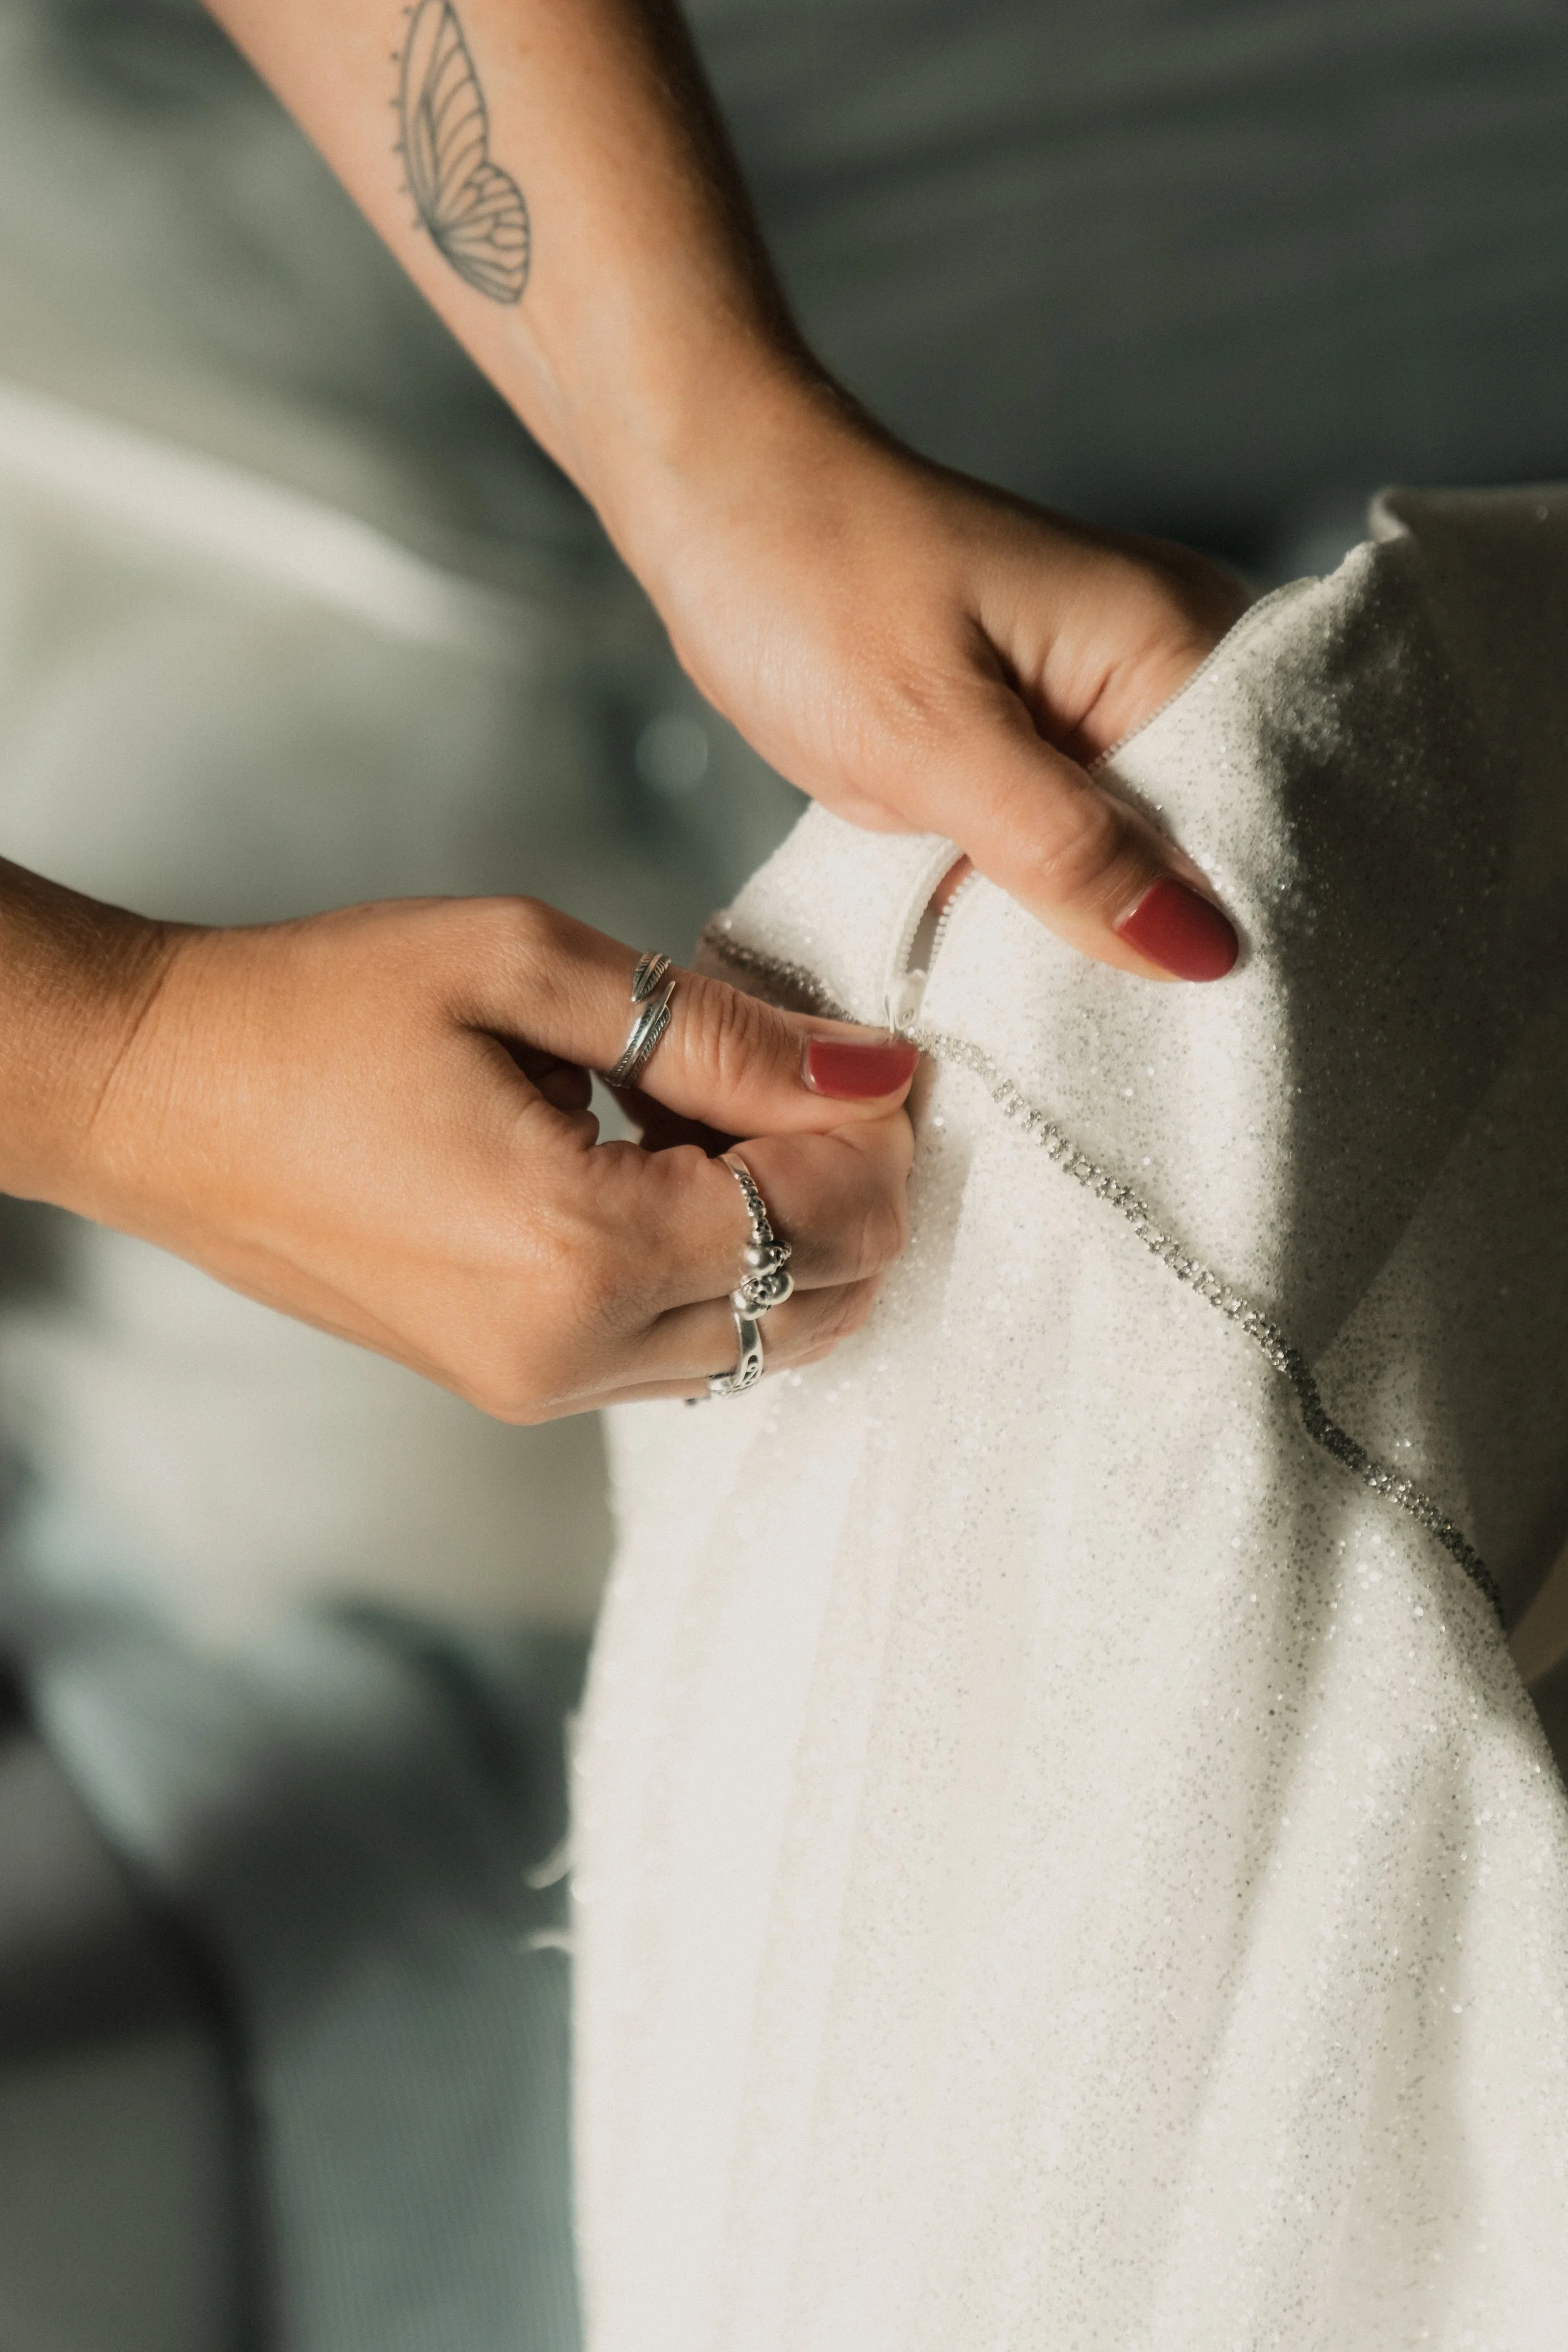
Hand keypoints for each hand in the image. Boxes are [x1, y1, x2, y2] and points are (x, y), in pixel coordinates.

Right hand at [57, 892, 915, 1420]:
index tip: (867, 1053)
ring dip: (787, 1236)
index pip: (826, 1222)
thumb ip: (722, 1035)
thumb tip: (872, 1072)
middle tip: (806, 1078)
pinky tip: (666, 1170)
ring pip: (758, 1341)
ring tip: (721, 1115)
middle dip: (851, 1194)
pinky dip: (718, 1270)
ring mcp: (539, 1387)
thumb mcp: (529, 966)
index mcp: (582, 1250)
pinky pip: (678, 1351)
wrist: (159, 1097)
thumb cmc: (318, 1010)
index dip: (877, 1136)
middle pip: (816, 1302)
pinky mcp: (511, 1383)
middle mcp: (573, 1354)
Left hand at [627, 387, 1250, 982]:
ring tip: (1097, 1038)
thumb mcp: (930, 736)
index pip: (1268, 816)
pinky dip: (1048, 908)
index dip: (1254, 927)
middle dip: (1182, 946)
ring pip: (1137, 860)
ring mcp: (1098, 708)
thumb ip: (1064, 849)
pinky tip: (1032, 978)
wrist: (715, 506)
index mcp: (1175, 642)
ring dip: (1108, 938)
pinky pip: (1071, 848)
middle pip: (1216, 846)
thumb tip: (1199, 951)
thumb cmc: (811, 579)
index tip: (1237, 1042)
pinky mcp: (1033, 742)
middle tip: (1162, 1060)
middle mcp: (1163, 670)